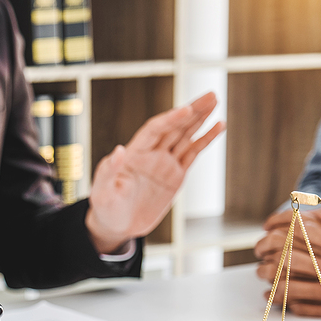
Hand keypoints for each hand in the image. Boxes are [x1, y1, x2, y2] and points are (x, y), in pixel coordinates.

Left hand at [85, 92, 224, 253]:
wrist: (117, 226)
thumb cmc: (105, 208)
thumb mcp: (102, 191)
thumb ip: (109, 171)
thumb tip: (118, 150)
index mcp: (134, 153)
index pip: (155, 130)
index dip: (171, 119)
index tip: (187, 109)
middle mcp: (151, 153)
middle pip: (174, 126)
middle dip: (192, 110)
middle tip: (211, 95)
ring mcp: (165, 163)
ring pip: (186, 136)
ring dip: (201, 119)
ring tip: (216, 101)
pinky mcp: (176, 175)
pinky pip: (193, 153)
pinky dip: (206, 139)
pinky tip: (218, 126)